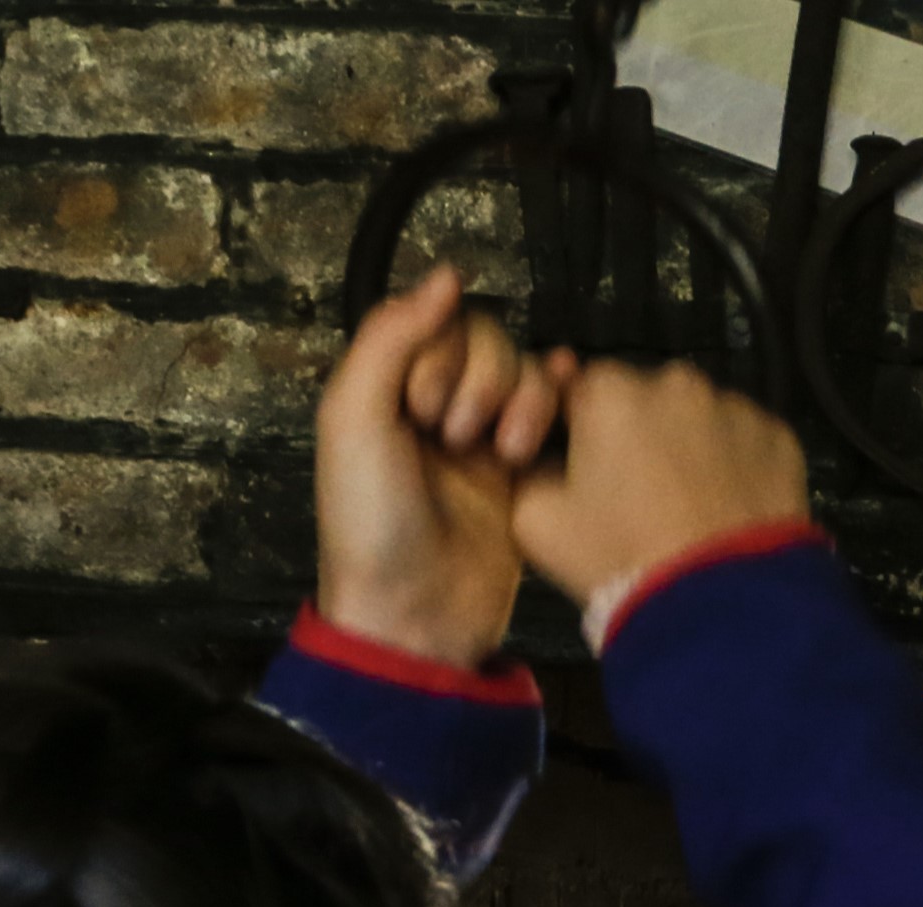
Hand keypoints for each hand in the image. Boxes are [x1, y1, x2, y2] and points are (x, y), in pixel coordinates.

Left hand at [314, 266, 556, 669]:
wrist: (415, 615)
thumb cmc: (371, 523)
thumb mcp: (354, 418)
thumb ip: (390, 338)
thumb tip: (446, 275)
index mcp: (386, 391)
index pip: (434, 325)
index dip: (440, 355)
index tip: (422, 411)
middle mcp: (434, 407)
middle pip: (486, 342)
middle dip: (482, 380)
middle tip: (457, 439)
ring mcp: (482, 440)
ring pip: (523, 373)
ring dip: (521, 399)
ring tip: (503, 453)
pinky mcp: (524, 473)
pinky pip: (553, 412)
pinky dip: (561, 395)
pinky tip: (568, 388)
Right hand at [510, 357, 812, 615]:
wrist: (719, 606)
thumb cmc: (618, 558)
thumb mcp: (536, 520)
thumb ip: (526, 469)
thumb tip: (538, 454)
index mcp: (609, 390)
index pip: (578, 389)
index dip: (576, 428)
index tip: (583, 468)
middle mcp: (676, 382)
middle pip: (643, 398)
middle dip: (636, 434)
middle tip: (637, 495)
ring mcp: (736, 407)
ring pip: (698, 417)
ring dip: (689, 446)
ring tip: (688, 505)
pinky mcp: (780, 438)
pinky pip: (746, 441)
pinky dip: (735, 463)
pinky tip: (727, 507)